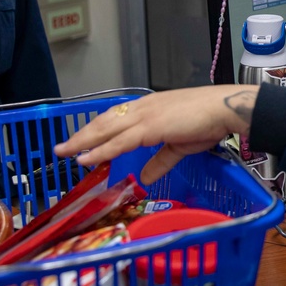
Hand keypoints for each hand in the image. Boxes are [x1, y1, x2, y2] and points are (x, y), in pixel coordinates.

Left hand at [54, 85, 259, 184]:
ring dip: (84, 142)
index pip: (115, 119)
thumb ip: (161, 161)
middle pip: (104, 122)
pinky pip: (119, 141)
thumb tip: (146, 178)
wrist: (224, 110)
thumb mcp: (180, 145)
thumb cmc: (208, 122)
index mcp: (149, 108)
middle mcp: (142, 108)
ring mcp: (144, 115)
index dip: (97, 130)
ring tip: (65, 152)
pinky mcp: (150, 126)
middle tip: (61, 148)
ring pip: (106, 130)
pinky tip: (87, 158)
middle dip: (81, 136)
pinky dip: (101, 150)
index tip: (81, 140)